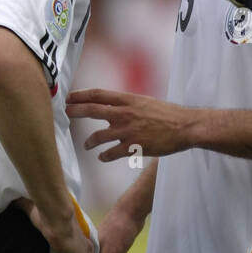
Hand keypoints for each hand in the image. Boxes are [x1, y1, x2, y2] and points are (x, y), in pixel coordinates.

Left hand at [66, 89, 195, 160]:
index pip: (99, 95)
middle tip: (66, 113)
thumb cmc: (168, 114)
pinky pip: (111, 153)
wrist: (185, 126)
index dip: (81, 95)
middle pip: (92, 110)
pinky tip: (102, 157)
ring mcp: (127, 131)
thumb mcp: (146, 102)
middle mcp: (125, 113)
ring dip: (89, 142)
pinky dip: (104, 156)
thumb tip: (116, 107)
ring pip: (98, 136)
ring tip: (87, 145)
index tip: (70, 97)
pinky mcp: (133, 147)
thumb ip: (130, 104)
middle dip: (76, 111)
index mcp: (129, 100)